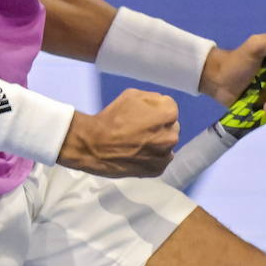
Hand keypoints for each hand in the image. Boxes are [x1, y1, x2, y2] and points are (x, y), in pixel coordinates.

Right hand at [58, 88, 179, 177]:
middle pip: (171, 127)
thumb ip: (152, 98)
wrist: (94, 146)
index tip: (143, 114)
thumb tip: (160, 105)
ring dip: (157, 142)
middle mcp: (171, 135)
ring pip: (166, 145)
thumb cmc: (112, 118)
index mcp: (168, 114)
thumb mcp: (132, 95)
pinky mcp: (157, 170)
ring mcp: (165, 155)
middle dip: (159, 126)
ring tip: (138, 143)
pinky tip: (138, 154)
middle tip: (140, 129)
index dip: (156, 110)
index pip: (170, 108)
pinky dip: (152, 157)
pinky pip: (160, 159)